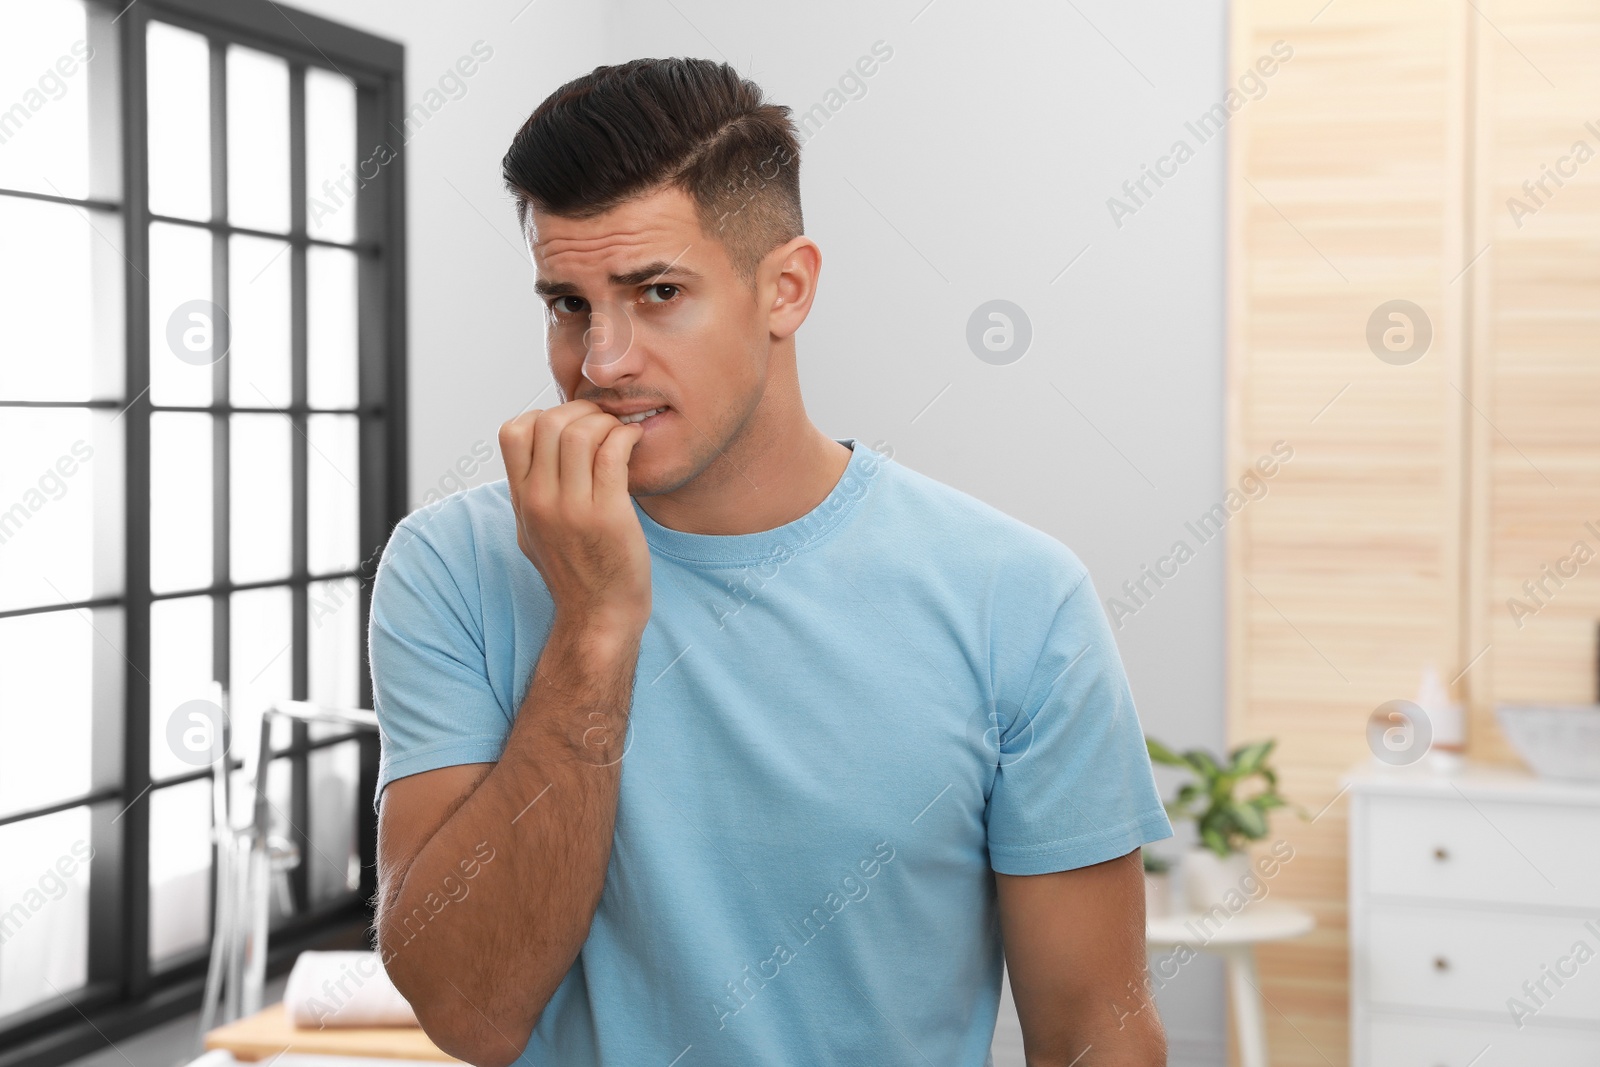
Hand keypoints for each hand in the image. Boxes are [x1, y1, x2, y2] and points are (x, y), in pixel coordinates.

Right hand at [498, 400, 650, 635]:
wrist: (599, 614)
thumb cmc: (574, 571)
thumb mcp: (534, 531)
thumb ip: (529, 491)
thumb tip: (534, 450)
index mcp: (522, 500)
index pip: (513, 431)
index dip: (544, 415)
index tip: (571, 425)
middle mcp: (539, 502)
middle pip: (548, 422)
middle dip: (581, 410)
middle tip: (603, 421)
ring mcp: (572, 509)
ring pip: (580, 432)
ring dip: (605, 422)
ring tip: (620, 433)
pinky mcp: (607, 515)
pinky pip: (612, 453)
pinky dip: (626, 437)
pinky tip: (635, 442)